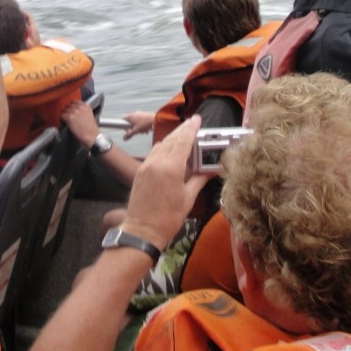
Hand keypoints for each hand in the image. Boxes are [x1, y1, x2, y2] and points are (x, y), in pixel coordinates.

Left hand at [61, 100, 98, 147]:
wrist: (91, 136)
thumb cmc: (91, 129)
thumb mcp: (89, 115)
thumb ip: (83, 110)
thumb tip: (76, 110)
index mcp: (86, 106)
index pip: (75, 102)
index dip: (72, 107)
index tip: (71, 110)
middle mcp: (80, 107)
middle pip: (68, 106)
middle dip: (68, 111)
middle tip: (68, 116)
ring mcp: (74, 112)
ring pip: (64, 110)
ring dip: (64, 115)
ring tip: (66, 120)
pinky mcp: (69, 117)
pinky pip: (61, 116)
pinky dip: (61, 119)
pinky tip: (64, 122)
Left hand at [121, 115, 206, 249]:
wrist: (142, 230)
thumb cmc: (168, 218)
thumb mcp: (188, 198)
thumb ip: (199, 180)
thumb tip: (210, 170)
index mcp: (171, 168)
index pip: (183, 141)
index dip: (191, 129)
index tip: (197, 119)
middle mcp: (157, 162)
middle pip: (171, 139)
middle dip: (182, 130)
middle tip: (192, 123)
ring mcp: (146, 166)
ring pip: (161, 144)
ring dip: (172, 138)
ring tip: (183, 135)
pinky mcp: (140, 171)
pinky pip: (153, 153)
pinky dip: (163, 147)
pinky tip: (170, 150)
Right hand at [122, 110, 154, 138]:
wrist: (156, 119)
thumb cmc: (145, 124)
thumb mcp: (136, 131)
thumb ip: (129, 134)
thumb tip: (124, 138)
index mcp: (130, 116)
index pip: (123, 119)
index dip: (123, 125)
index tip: (127, 130)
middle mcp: (134, 113)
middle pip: (130, 121)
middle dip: (133, 128)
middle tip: (136, 132)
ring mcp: (139, 113)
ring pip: (136, 121)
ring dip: (138, 128)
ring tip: (143, 132)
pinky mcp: (145, 114)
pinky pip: (141, 120)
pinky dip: (142, 125)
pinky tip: (147, 130)